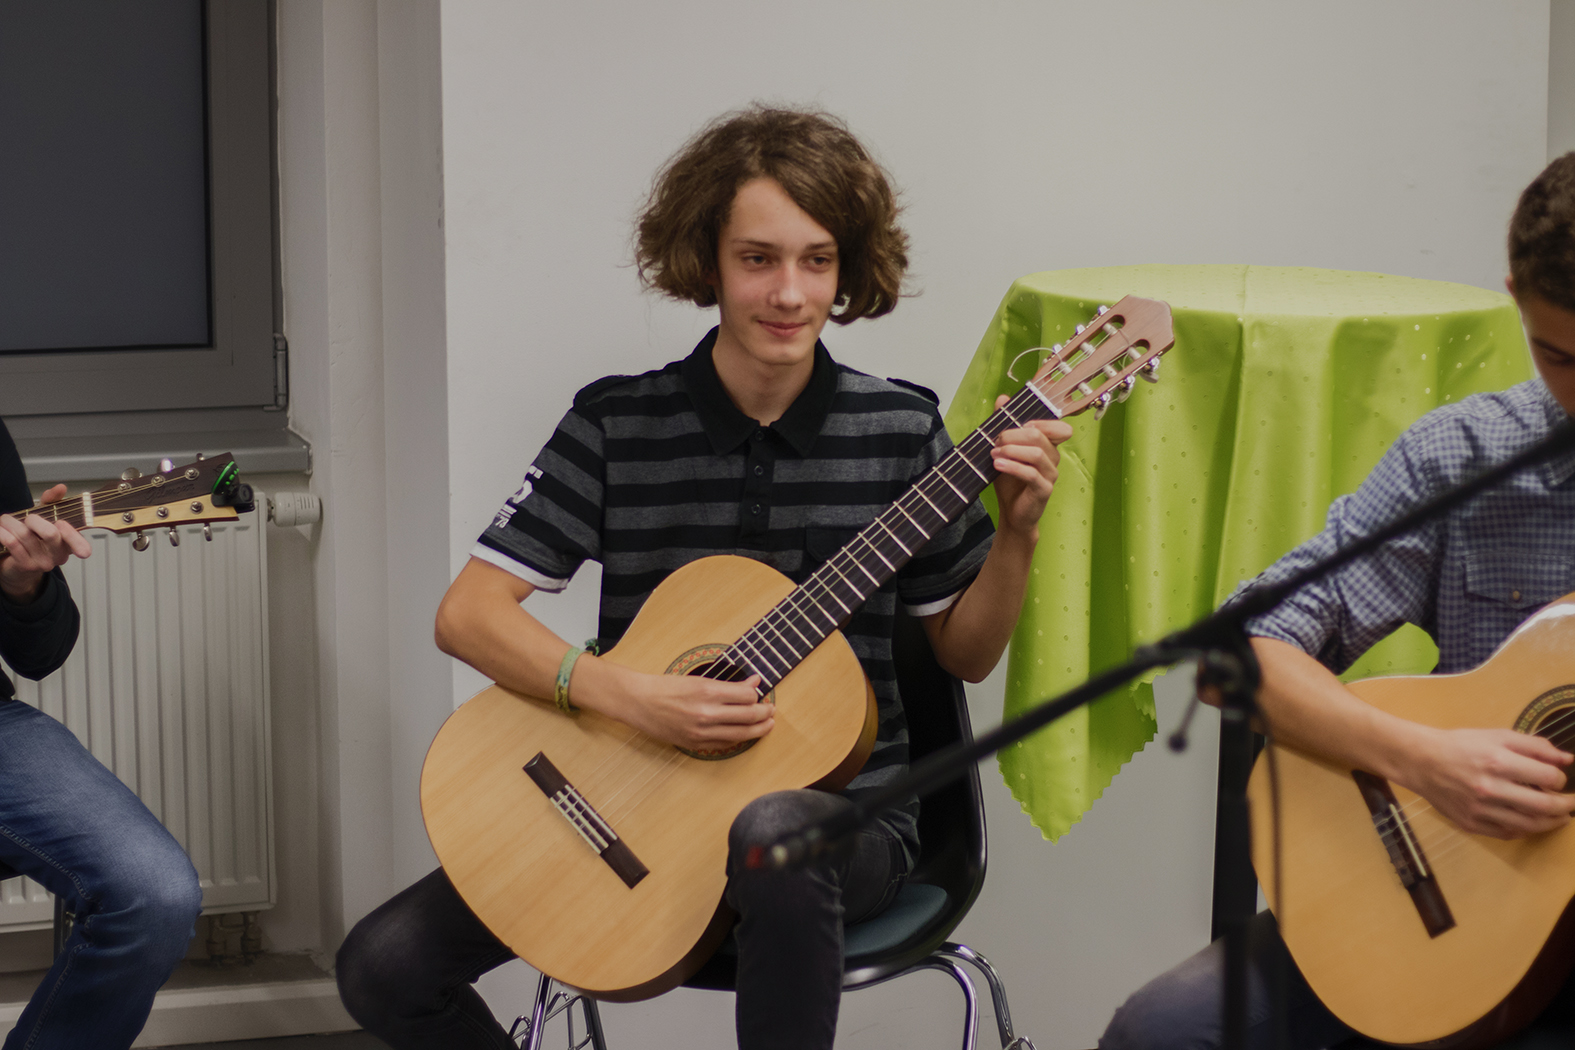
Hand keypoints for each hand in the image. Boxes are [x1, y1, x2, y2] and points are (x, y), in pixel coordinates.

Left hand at [0, 484, 91, 604]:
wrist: (17, 567)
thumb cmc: (33, 540)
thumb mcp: (45, 519)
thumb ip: (52, 502)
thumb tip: (60, 488)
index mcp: (68, 544)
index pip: (79, 542)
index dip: (72, 534)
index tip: (61, 524)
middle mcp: (59, 555)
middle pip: (51, 533)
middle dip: (33, 519)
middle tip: (27, 518)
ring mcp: (43, 562)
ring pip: (25, 534)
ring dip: (10, 522)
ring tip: (5, 520)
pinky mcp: (25, 566)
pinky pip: (12, 542)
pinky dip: (2, 531)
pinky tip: (0, 529)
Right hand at [599, 666, 773, 751]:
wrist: (639, 702)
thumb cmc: (666, 687)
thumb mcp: (698, 679)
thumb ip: (728, 685)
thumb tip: (754, 683)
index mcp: (707, 691)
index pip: (747, 696)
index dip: (757, 694)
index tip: (760, 691)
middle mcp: (706, 713)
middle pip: (749, 716)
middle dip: (765, 713)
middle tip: (771, 710)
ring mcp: (701, 732)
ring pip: (741, 734)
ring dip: (759, 729)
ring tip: (767, 724)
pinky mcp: (696, 744)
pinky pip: (725, 745)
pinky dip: (738, 739)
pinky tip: (744, 734)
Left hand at [989, 394, 1072, 536]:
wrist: (1012, 514)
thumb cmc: (1011, 482)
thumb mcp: (1005, 451)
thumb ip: (1005, 425)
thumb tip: (1003, 399)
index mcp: (1048, 446)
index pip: (1057, 427)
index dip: (1038, 421)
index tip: (1015, 425)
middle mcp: (1053, 458)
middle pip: (1040, 436)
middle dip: (1014, 434)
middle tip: (996, 441)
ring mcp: (1051, 475)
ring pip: (1037, 453)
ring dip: (1012, 450)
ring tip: (994, 453)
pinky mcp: (1044, 490)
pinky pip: (1031, 474)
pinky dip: (1013, 466)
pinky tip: (998, 464)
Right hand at [1397, 727, 1574, 838]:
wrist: (1420, 761)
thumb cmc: (1460, 745)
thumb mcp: (1497, 735)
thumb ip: (1534, 746)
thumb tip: (1567, 760)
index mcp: (1497, 761)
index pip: (1548, 777)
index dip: (1560, 779)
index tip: (1557, 779)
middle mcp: (1490, 788)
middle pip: (1544, 806)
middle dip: (1567, 806)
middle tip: (1572, 803)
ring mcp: (1480, 809)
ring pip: (1530, 825)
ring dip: (1552, 822)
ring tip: (1560, 817)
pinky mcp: (1471, 823)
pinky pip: (1508, 833)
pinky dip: (1526, 830)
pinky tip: (1531, 822)